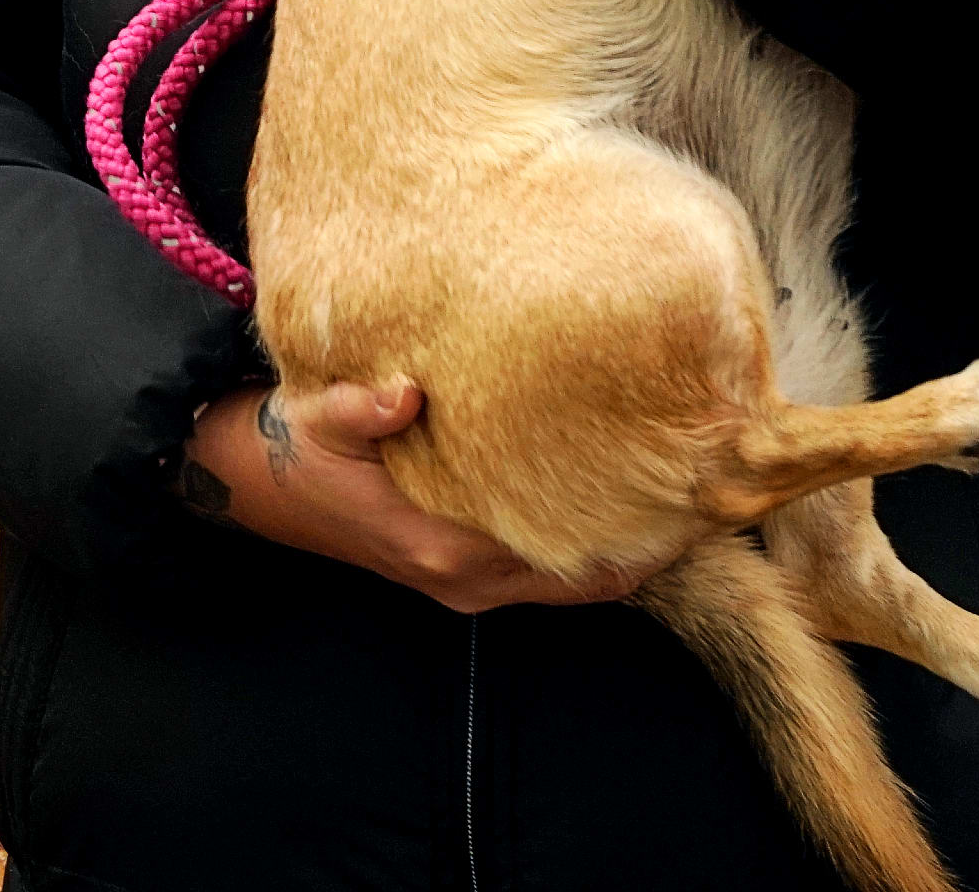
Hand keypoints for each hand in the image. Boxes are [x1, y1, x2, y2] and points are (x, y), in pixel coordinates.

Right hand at [176, 380, 665, 611]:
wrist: (268, 487)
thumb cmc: (304, 447)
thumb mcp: (320, 417)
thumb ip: (360, 408)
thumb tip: (403, 394)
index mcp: (444, 543)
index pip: (561, 551)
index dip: (628, 532)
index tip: (685, 494)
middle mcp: (466, 577)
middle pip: (587, 579)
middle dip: (645, 544)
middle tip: (710, 492)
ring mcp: (469, 584)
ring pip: (572, 581)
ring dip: (622, 550)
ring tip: (682, 498)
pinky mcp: (467, 575)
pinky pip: (549, 573)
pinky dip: (589, 550)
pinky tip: (621, 504)